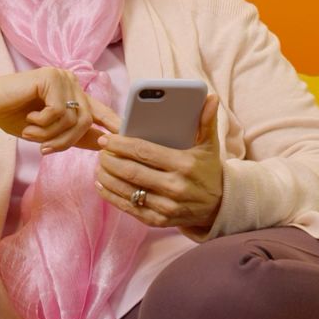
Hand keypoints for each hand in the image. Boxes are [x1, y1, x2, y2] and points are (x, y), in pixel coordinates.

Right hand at [0, 69, 121, 152]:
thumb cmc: (13, 116)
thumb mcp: (48, 132)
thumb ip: (73, 135)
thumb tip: (102, 144)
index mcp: (74, 93)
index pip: (100, 111)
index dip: (114, 125)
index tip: (127, 139)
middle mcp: (71, 82)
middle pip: (87, 120)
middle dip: (67, 140)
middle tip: (47, 149)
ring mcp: (62, 77)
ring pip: (73, 118)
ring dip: (51, 134)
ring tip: (31, 133)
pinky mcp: (50, 77)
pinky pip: (58, 111)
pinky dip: (43, 124)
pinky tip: (29, 121)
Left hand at [95, 93, 224, 231]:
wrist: (219, 206)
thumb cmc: (208, 170)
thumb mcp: (210, 146)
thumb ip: (207, 121)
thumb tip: (210, 97)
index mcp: (185, 165)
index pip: (145, 152)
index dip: (122, 144)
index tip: (107, 138)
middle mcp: (175, 187)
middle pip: (131, 171)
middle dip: (110, 159)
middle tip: (100, 150)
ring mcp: (166, 207)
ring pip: (127, 190)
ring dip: (108, 177)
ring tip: (99, 165)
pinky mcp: (158, 221)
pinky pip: (129, 208)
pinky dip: (112, 196)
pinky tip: (102, 185)